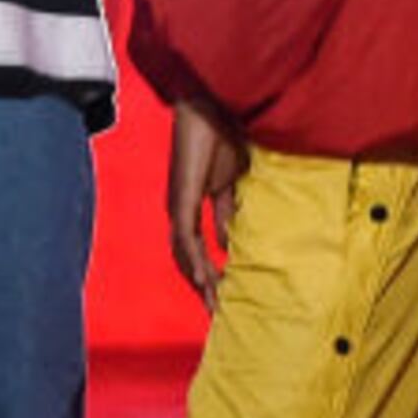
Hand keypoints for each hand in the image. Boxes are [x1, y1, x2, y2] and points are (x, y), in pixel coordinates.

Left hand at [166, 97, 247, 304]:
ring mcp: (179, 203)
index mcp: (198, 201)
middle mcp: (183, 206)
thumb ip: (234, 211)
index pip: (203, 246)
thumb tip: (233, 244)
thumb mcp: (238, 181)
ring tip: (214, 305)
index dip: (214, 271)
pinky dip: (194, 259)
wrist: (216, 104)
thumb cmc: (228, 133)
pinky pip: (185, 235)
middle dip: (205, 285)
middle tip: (218, 313)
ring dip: (200, 280)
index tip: (227, 295)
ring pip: (184, 252)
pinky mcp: (182, 196)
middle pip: (190, 255)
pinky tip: (205, 280)